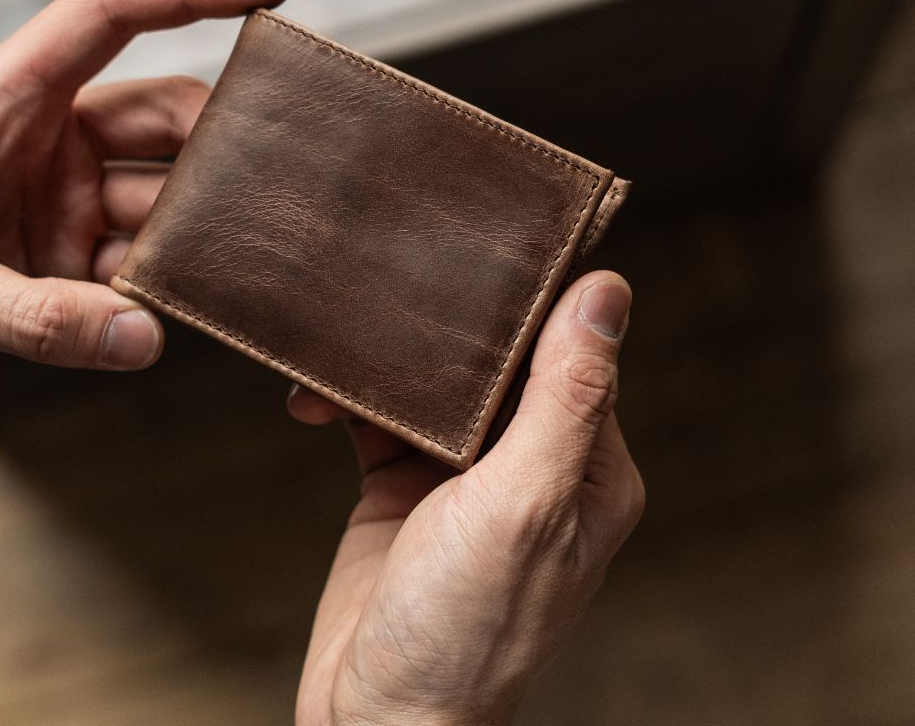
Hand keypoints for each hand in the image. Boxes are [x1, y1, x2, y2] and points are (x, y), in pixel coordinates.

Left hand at [0, 0, 291, 389]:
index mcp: (4, 99)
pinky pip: (146, 259)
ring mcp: (66, 198)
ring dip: (201, 224)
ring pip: (165, 194)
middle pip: (163, 115)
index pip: (108, 14)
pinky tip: (202, 298)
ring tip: (249, 251)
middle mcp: (46, 139)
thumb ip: (34, 317)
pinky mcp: (75, 254)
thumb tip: (143, 336)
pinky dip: (174, 280)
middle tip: (280, 174)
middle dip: (220, 141)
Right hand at [289, 271, 642, 725]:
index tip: (497, 240)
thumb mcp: (526, 501)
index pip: (573, 351)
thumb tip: (608, 291)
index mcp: (586, 464)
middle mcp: (532, 463)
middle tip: (401, 269)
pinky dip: (344, 402)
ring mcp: (464, 476)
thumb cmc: (466, 625)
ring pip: (433, 384)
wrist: (376, 719)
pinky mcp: (404, 486)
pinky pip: (378, 418)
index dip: (538, 297)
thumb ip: (568, 397)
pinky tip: (311, 401)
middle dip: (450, 322)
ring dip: (386, 362)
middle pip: (498, 360)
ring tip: (341, 340)